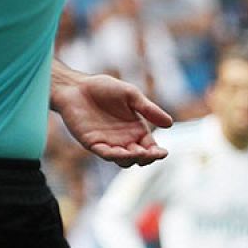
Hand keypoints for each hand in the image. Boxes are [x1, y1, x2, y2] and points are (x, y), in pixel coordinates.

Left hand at [52, 71, 173, 165]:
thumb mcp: (131, 95)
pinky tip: (121, 151)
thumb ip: (148, 109)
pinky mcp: (93, 143)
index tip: (163, 153)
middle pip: (138, 158)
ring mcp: (108, 143)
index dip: (157, 153)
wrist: (76, 86)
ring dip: (131, 159)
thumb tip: (170, 124)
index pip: (150, 147)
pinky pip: (105, 154)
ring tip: (137, 152)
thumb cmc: (103, 88)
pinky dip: (114, 155)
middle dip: (146, 158)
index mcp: (135, 129)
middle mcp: (124, 140)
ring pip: (123, 160)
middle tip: (149, 152)